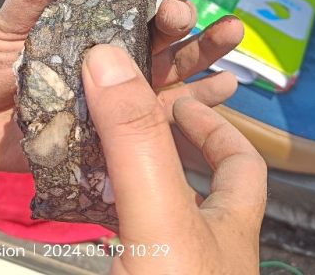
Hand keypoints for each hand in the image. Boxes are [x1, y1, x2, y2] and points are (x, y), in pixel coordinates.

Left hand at [0, 0, 243, 176]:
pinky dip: (196, 101)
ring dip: (203, 52)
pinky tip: (225, 86)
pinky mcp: (118, 130)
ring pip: (170, 69)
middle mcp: (111, 54)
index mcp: (90, 21)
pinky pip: (161, 115)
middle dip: (180, 18)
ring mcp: (117, 92)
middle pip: (159, 33)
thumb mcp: (11, 17)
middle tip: (185, 12)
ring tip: (231, 33)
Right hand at [82, 45, 266, 273]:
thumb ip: (139, 144)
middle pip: (192, 179)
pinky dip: (97, 216)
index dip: (214, 124)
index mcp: (230, 221)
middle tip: (123, 116)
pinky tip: (73, 205)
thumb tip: (108, 60)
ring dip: (122, 178)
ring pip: (149, 210)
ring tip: (92, 147)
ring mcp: (171, 266)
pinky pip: (120, 240)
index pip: (241, 161)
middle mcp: (205, 244)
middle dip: (161, 143)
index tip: (180, 100)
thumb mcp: (162, 216)